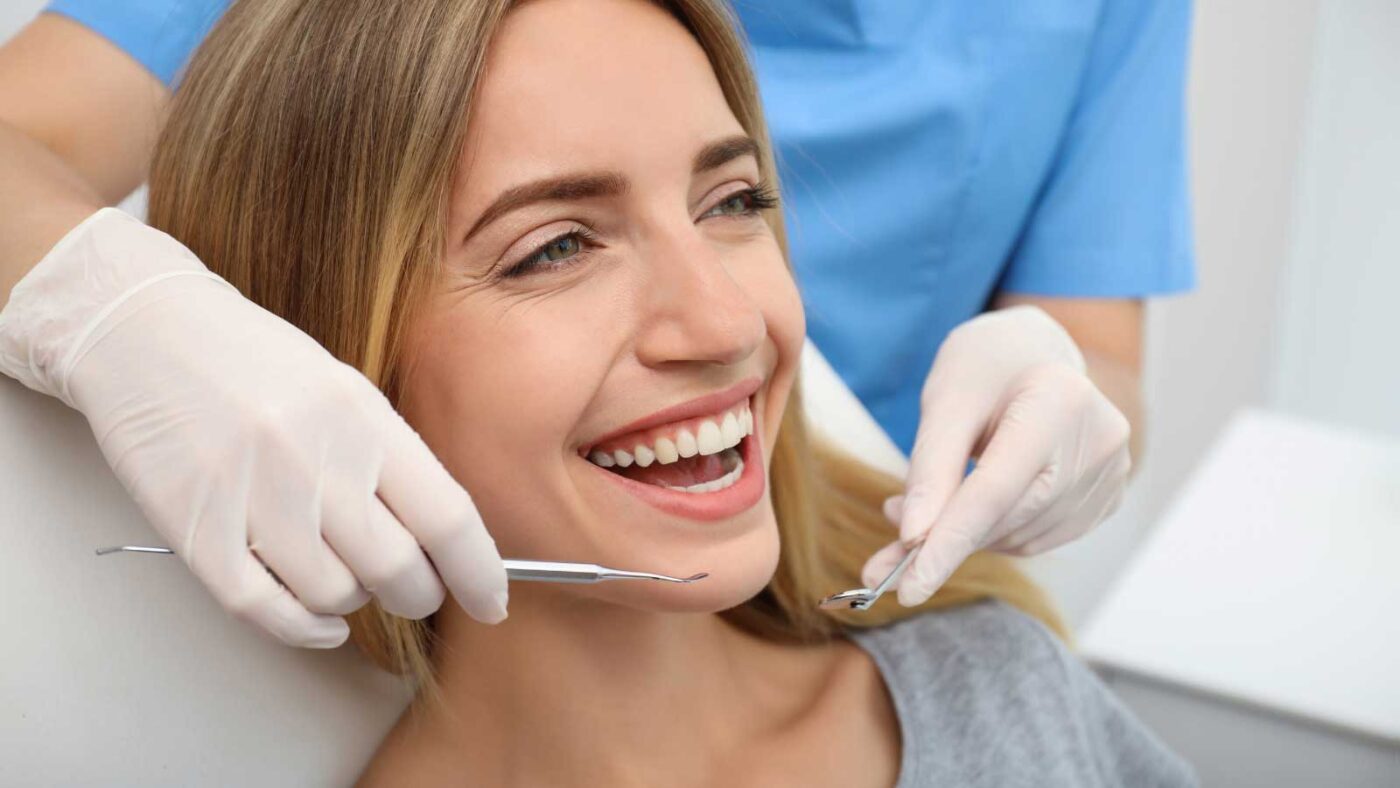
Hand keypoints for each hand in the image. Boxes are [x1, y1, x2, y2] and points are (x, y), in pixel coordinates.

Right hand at [0, 209, 509, 646]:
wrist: (143, 333)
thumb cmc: (255, 363)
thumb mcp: (343, 389)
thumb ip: (393, 460)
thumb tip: (448, 542)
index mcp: (362, 418)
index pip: (446, 517)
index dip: (479, 572)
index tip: (492, 601)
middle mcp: (312, 459)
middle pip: (398, 569)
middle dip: (420, 594)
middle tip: (415, 590)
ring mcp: (251, 498)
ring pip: (335, 594)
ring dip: (356, 602)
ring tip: (349, 576)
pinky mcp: (196, 533)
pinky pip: (265, 612)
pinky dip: (304, 629)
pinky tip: (319, 620)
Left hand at [860, 305, 1130, 605]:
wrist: (1033, 353)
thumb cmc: (984, 367)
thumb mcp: (944, 402)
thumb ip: (929, 470)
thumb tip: (913, 538)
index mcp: (1059, 400)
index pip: (996, 490)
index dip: (949, 542)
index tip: (909, 586)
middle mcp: (1100, 440)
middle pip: (1008, 517)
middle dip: (943, 544)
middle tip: (885, 558)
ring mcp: (1111, 472)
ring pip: (1020, 537)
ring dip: (966, 538)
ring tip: (927, 512)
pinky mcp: (1106, 496)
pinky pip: (1037, 538)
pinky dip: (994, 534)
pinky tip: (972, 507)